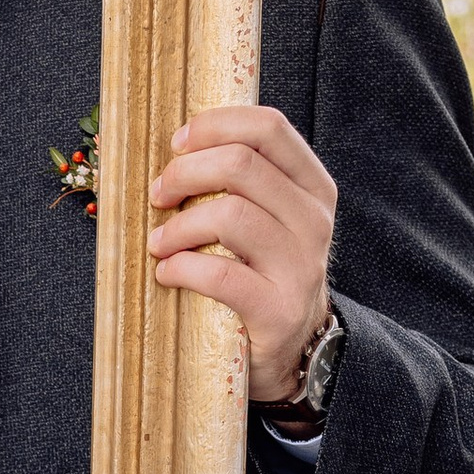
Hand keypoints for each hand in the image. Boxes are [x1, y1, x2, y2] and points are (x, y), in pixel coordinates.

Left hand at [148, 105, 336, 402]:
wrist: (292, 348)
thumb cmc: (261, 271)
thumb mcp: (266, 218)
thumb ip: (240, 182)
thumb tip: (178, 148)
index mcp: (312, 186)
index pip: (268, 127)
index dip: (215, 125)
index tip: (177, 144)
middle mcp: (313, 220)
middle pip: (241, 164)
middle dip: (185, 173)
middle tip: (159, 195)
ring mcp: (301, 265)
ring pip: (229, 215)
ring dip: (178, 225)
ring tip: (159, 241)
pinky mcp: (279, 310)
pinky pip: (220, 275)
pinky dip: (181, 268)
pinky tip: (167, 272)